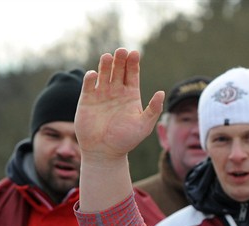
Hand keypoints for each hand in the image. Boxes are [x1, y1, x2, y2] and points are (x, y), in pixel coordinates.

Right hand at [76, 48, 164, 164]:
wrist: (105, 152)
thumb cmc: (126, 141)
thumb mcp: (144, 126)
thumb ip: (153, 109)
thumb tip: (161, 92)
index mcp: (131, 96)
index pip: (132, 75)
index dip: (133, 64)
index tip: (135, 53)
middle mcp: (116, 92)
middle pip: (118, 70)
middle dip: (120, 60)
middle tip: (122, 51)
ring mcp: (101, 94)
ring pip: (103, 74)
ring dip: (106, 65)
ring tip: (109, 56)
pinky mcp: (87, 100)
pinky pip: (88, 85)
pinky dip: (90, 78)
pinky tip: (94, 74)